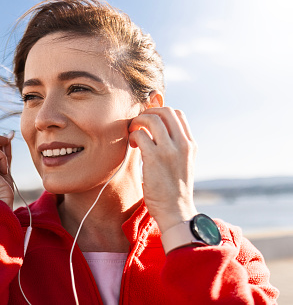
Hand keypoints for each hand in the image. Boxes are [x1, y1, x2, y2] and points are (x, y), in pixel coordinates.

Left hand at [128, 107, 197, 233]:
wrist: (176, 211)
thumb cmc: (173, 189)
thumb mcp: (180, 163)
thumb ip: (173, 145)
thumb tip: (157, 129)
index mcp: (190, 144)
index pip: (177, 114)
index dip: (159, 113)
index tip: (148, 124)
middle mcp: (183, 144)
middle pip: (164, 111)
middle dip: (147, 113)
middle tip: (138, 126)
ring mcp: (170, 150)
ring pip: (151, 119)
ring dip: (137, 122)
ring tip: (134, 135)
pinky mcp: (155, 158)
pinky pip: (140, 135)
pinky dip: (133, 136)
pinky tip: (133, 146)